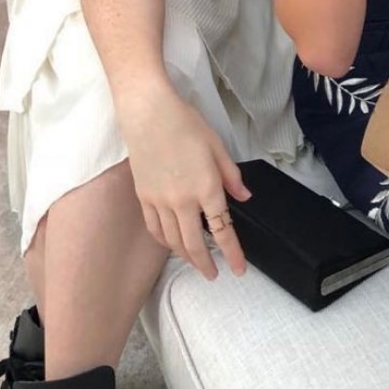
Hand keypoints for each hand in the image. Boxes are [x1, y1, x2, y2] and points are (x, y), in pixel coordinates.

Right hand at [120, 87, 250, 279]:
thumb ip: (231, 177)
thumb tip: (244, 199)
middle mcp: (182, 200)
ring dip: (186, 256)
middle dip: (206, 264)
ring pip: (173, 241)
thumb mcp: (217, 146)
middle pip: (195, 243)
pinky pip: (155, 229)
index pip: (222, 229)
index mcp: (206, 187)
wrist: (148, 113)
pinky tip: (172, 244)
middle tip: (214, 275)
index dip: (233, 252)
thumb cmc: (186, 124)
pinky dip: (165, 242)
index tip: (238, 270)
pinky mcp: (144, 197)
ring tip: (196, 263)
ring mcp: (160, 201)